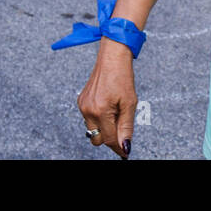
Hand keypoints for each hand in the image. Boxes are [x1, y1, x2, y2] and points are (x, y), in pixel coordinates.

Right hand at [76, 42, 136, 158]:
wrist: (111, 58)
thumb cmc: (122, 77)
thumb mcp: (130, 103)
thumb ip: (126, 127)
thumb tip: (125, 146)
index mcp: (100, 111)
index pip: (109, 139)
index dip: (119, 147)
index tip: (125, 152)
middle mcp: (88, 110)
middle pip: (98, 139)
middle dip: (110, 137)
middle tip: (122, 126)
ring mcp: (82, 106)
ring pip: (93, 129)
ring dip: (104, 127)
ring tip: (116, 110)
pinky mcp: (81, 101)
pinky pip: (89, 119)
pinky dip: (99, 118)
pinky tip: (108, 105)